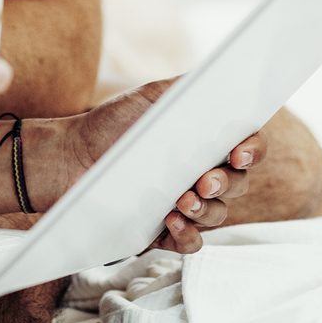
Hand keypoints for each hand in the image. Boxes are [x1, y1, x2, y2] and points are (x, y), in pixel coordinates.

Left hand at [34, 80, 261, 253]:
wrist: (69, 158)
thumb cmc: (109, 124)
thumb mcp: (148, 98)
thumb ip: (185, 89)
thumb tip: (221, 80)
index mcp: (205, 142)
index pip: (247, 147)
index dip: (253, 151)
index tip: (239, 153)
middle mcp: (201, 174)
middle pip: (238, 184)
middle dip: (227, 183)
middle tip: (204, 180)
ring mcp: (185, 205)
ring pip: (217, 215)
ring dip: (206, 210)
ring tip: (181, 201)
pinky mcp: (164, 231)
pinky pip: (191, 243)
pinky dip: (188, 236)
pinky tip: (171, 223)